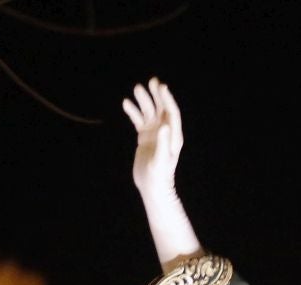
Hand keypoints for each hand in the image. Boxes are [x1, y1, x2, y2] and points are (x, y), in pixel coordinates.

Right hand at [122, 77, 182, 196]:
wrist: (152, 187)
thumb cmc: (159, 176)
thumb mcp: (161, 160)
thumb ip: (163, 143)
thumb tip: (165, 126)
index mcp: (174, 136)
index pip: (172, 113)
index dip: (167, 99)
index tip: (161, 87)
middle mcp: (166, 133)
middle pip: (162, 109)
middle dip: (157, 95)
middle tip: (152, 81)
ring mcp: (155, 134)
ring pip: (149, 113)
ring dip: (143, 101)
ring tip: (136, 88)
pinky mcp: (145, 138)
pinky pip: (139, 121)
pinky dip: (133, 112)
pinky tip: (126, 104)